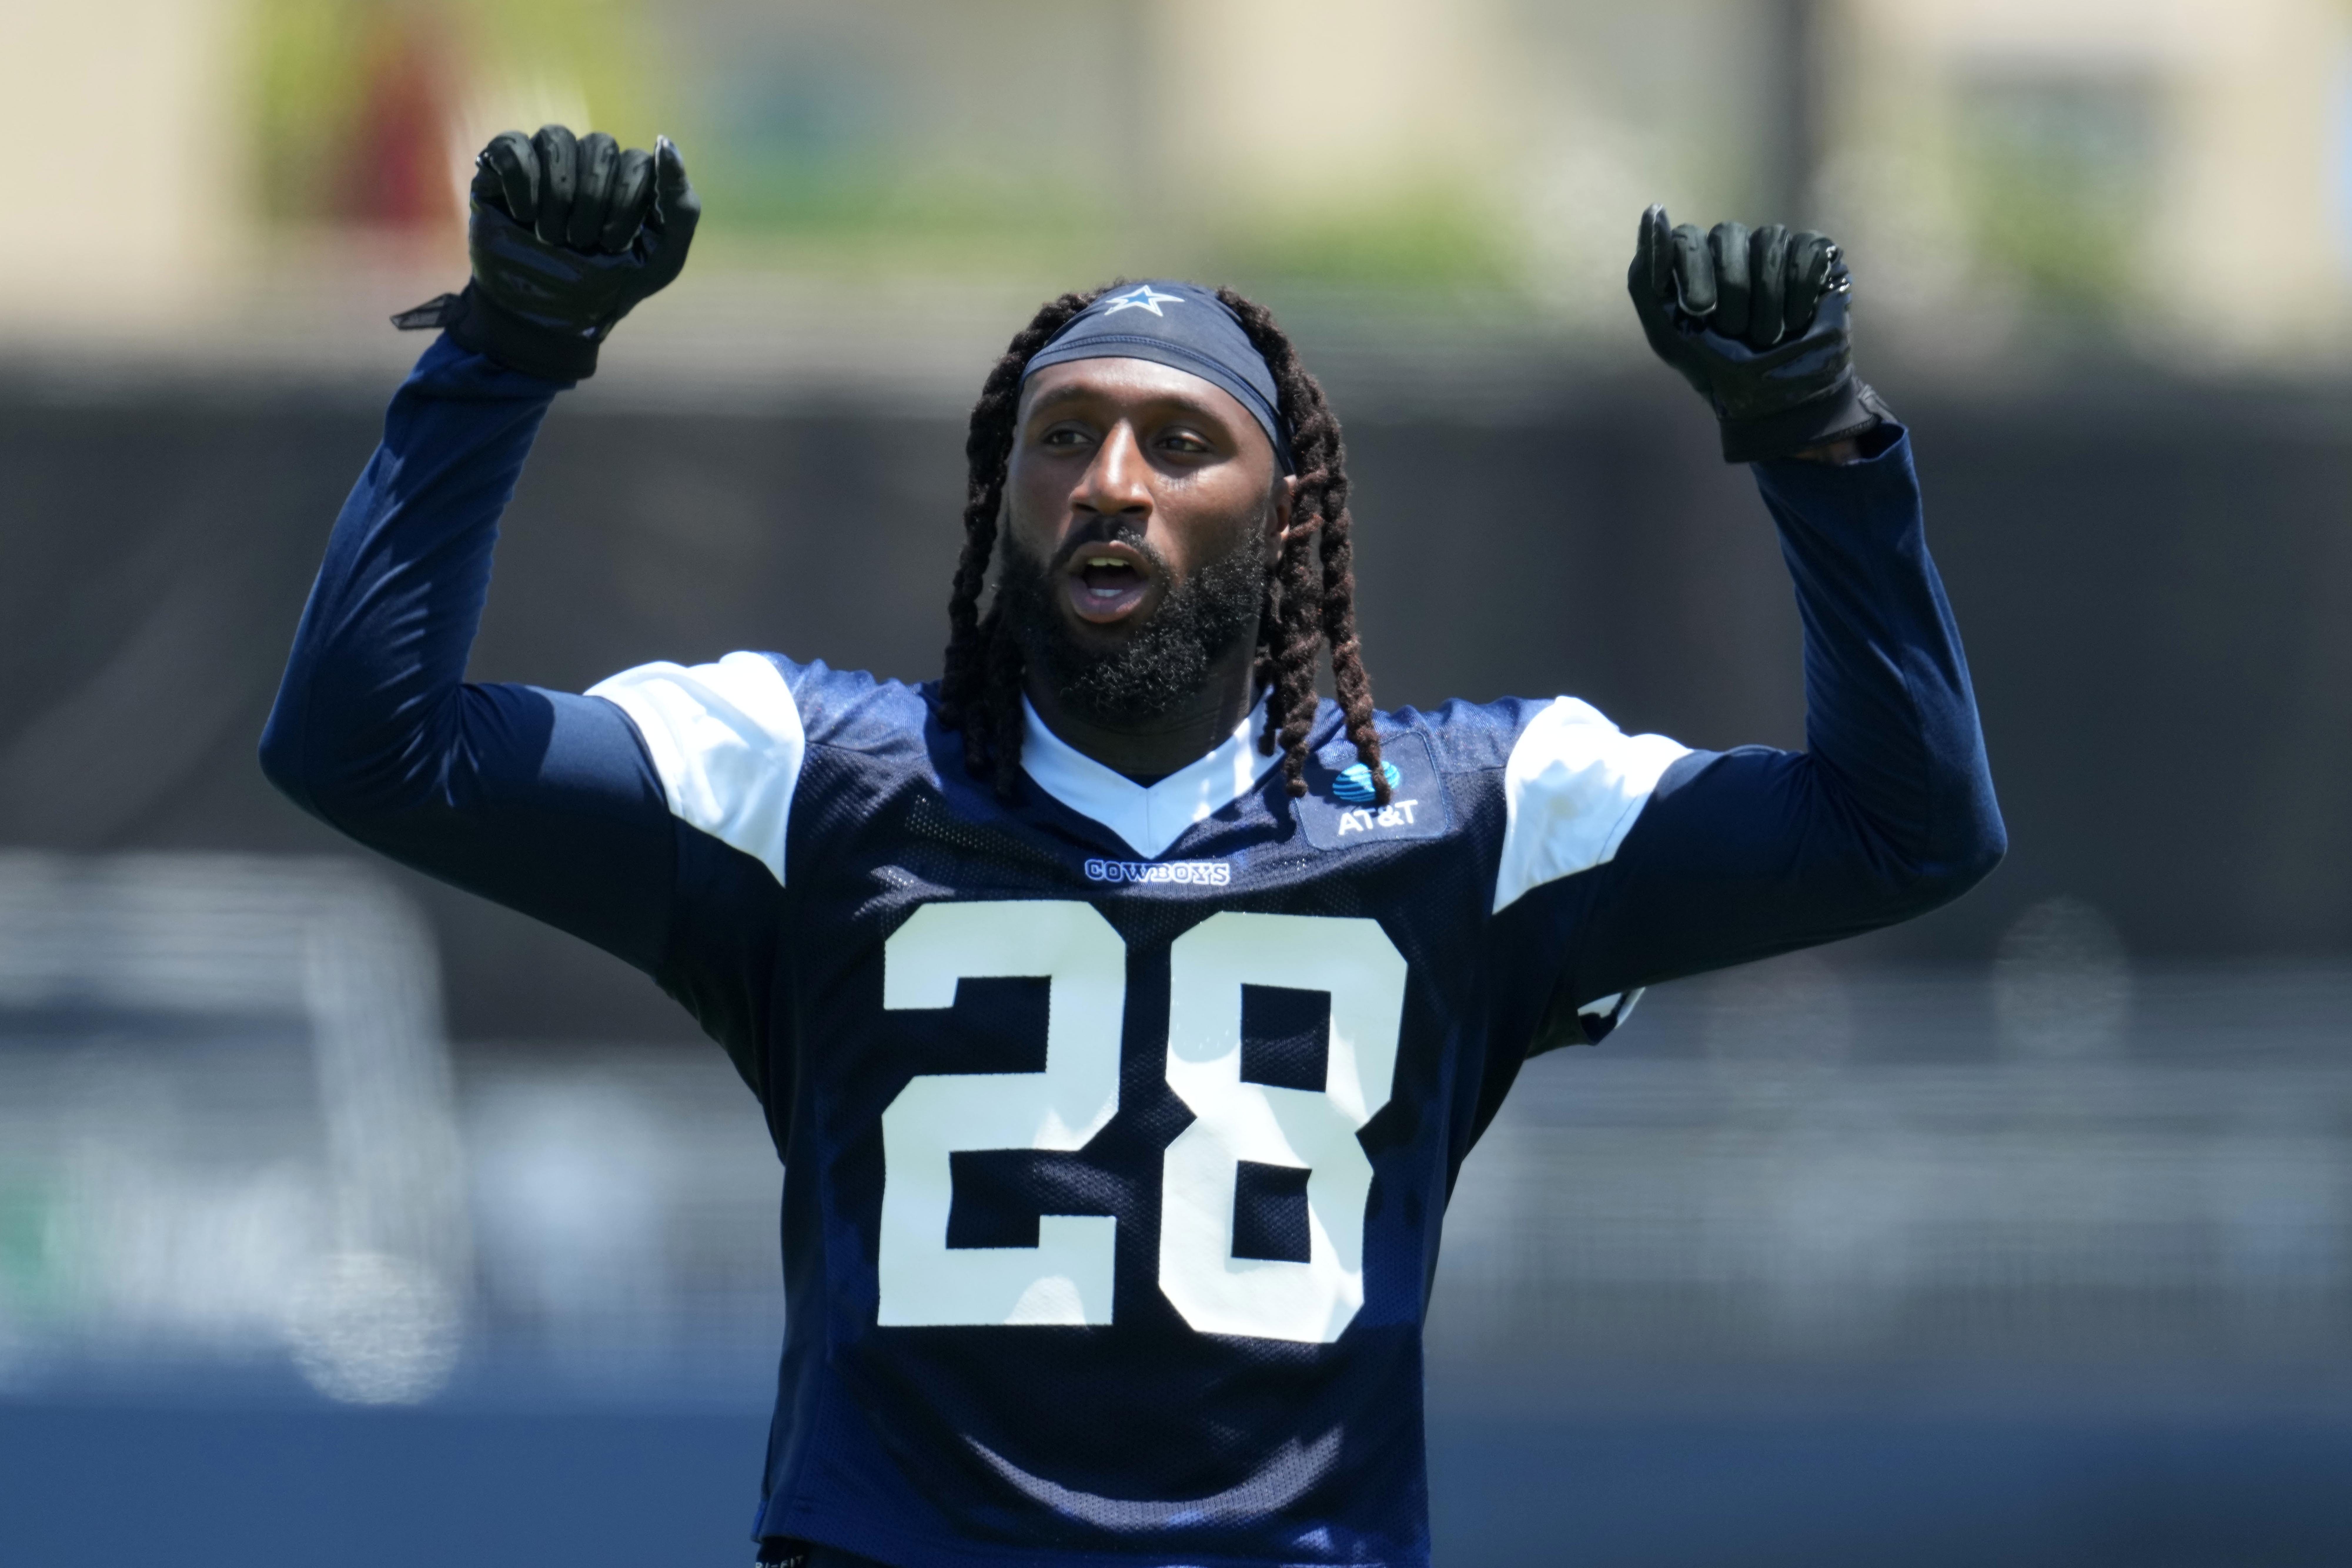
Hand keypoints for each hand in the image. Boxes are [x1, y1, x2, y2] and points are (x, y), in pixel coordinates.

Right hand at [440, 125, 700, 381]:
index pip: (638, 162)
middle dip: (595, 202)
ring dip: (559, 195)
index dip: (627, 202)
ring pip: (557, 137)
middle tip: (582, 243)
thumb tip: (664, 142)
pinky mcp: (501, 167)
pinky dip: (521, 183)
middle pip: (600, 146)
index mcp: (628, 177)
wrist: (552, 315)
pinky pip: (512, 146)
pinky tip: (524, 215)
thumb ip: (681, 206)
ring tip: (552, 235)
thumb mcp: (663, 258)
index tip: (615, 245)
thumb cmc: (612, 285)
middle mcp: (588, 160)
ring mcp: (545, 160)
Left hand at [1627, 205, 1887, 463]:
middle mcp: (1733, 249)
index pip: (1687, 237)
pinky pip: (1806, 249)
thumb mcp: (1667, 334)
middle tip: (1735, 331)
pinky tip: (1797, 321)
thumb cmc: (1715, 368)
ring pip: (1769, 241)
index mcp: (1695, 263)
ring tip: (1768, 335)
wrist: (1773, 400)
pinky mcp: (1814, 256)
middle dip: (1732, 292)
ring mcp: (1774, 250)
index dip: (1694, 273)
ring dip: (1767, 300)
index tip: (1698, 312)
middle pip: (1728, 235)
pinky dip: (1800, 291)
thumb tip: (1653, 211)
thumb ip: (1647, 277)